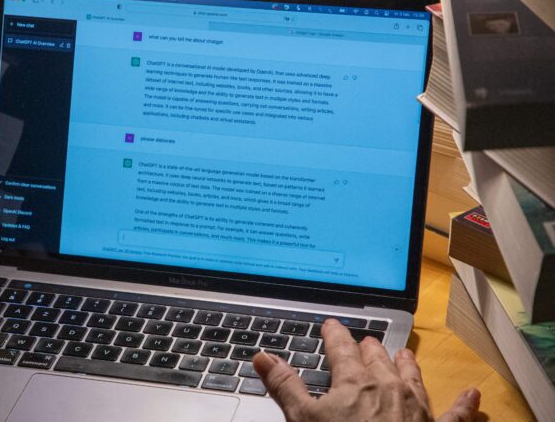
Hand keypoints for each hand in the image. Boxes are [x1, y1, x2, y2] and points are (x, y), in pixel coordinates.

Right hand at [253, 319, 479, 421]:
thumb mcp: (303, 419)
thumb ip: (285, 385)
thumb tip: (263, 356)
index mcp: (354, 382)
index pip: (341, 350)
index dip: (335, 335)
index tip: (332, 324)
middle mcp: (388, 388)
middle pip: (377, 360)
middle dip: (369, 348)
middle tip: (364, 340)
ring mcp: (416, 409)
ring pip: (412, 378)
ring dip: (407, 365)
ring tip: (403, 354)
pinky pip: (456, 416)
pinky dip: (464, 405)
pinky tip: (473, 394)